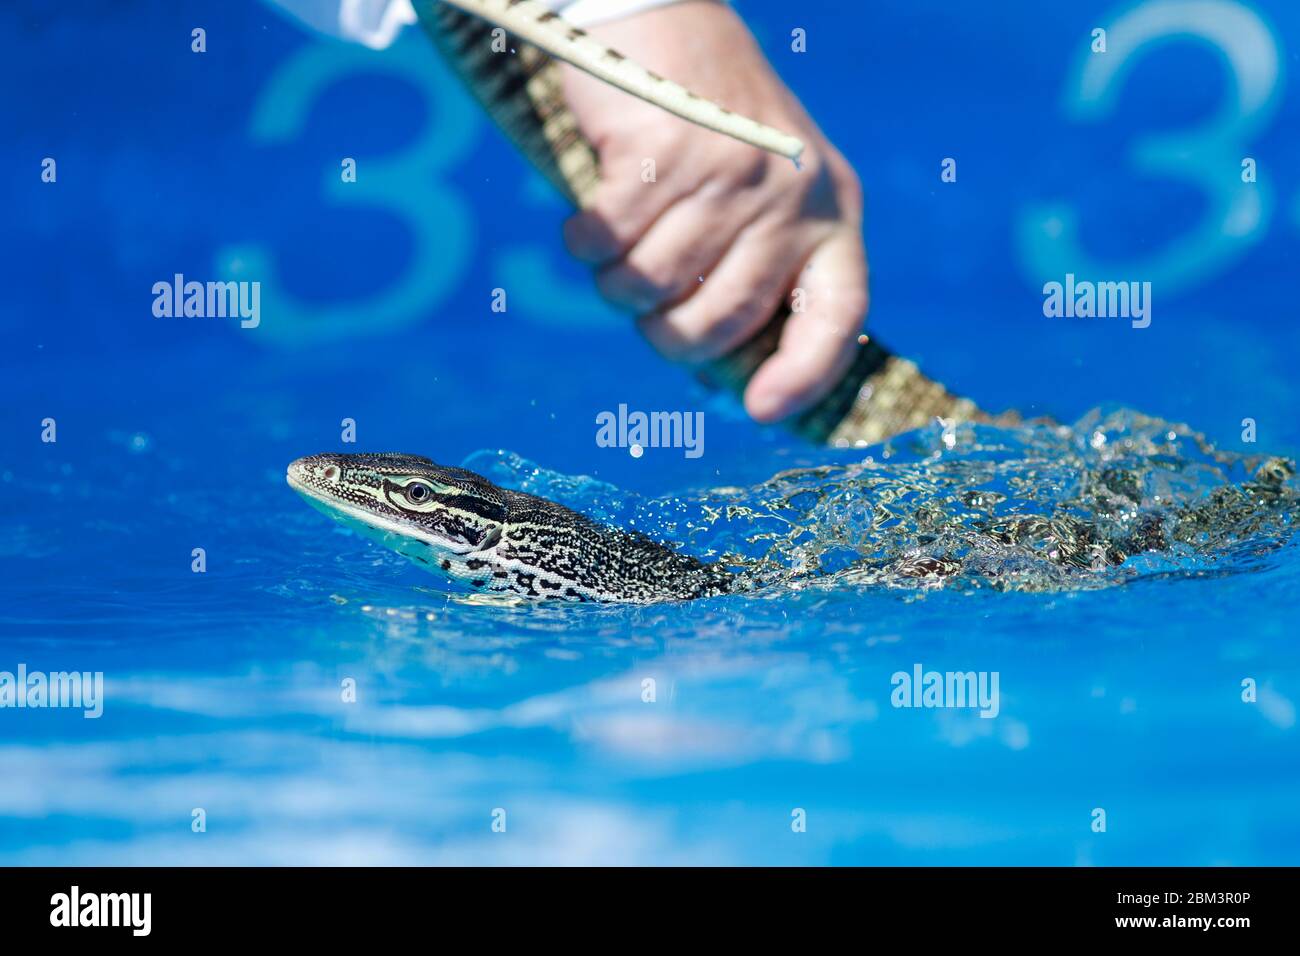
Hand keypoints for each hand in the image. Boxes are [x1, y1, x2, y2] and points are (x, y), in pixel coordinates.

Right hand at [558, 0, 867, 422]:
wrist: (660, 15)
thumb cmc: (705, 120)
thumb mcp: (763, 187)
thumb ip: (755, 263)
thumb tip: (720, 373)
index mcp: (830, 211)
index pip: (837, 314)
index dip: (802, 375)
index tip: (759, 410)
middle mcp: (788, 197)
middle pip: (719, 322)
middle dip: (665, 331)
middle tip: (644, 300)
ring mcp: (727, 175)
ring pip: (650, 289)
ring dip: (615, 282)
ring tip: (616, 242)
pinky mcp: (661, 155)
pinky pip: (604, 243)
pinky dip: (582, 241)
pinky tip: (588, 215)